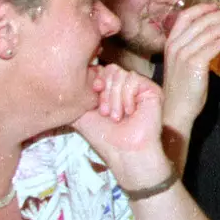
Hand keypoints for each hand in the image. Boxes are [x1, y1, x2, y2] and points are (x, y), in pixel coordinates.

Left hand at [74, 64, 172, 191]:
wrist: (123, 150)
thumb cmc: (104, 136)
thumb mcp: (81, 113)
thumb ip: (76, 95)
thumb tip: (66, 80)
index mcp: (112, 89)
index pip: (102, 70)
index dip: (95, 81)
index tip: (93, 99)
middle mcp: (126, 86)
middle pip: (111, 69)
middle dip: (104, 93)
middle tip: (105, 113)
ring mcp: (140, 88)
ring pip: (121, 74)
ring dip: (114, 98)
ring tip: (117, 116)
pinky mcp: (152, 90)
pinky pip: (133, 79)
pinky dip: (127, 97)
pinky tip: (130, 112)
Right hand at [160, 3, 219, 132]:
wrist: (175, 110)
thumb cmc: (181, 90)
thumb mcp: (180, 65)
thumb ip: (190, 52)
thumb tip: (210, 43)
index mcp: (170, 43)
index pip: (185, 17)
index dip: (202, 9)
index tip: (217, 6)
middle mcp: (175, 45)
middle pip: (201, 21)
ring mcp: (184, 54)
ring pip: (210, 32)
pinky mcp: (195, 63)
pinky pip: (215, 45)